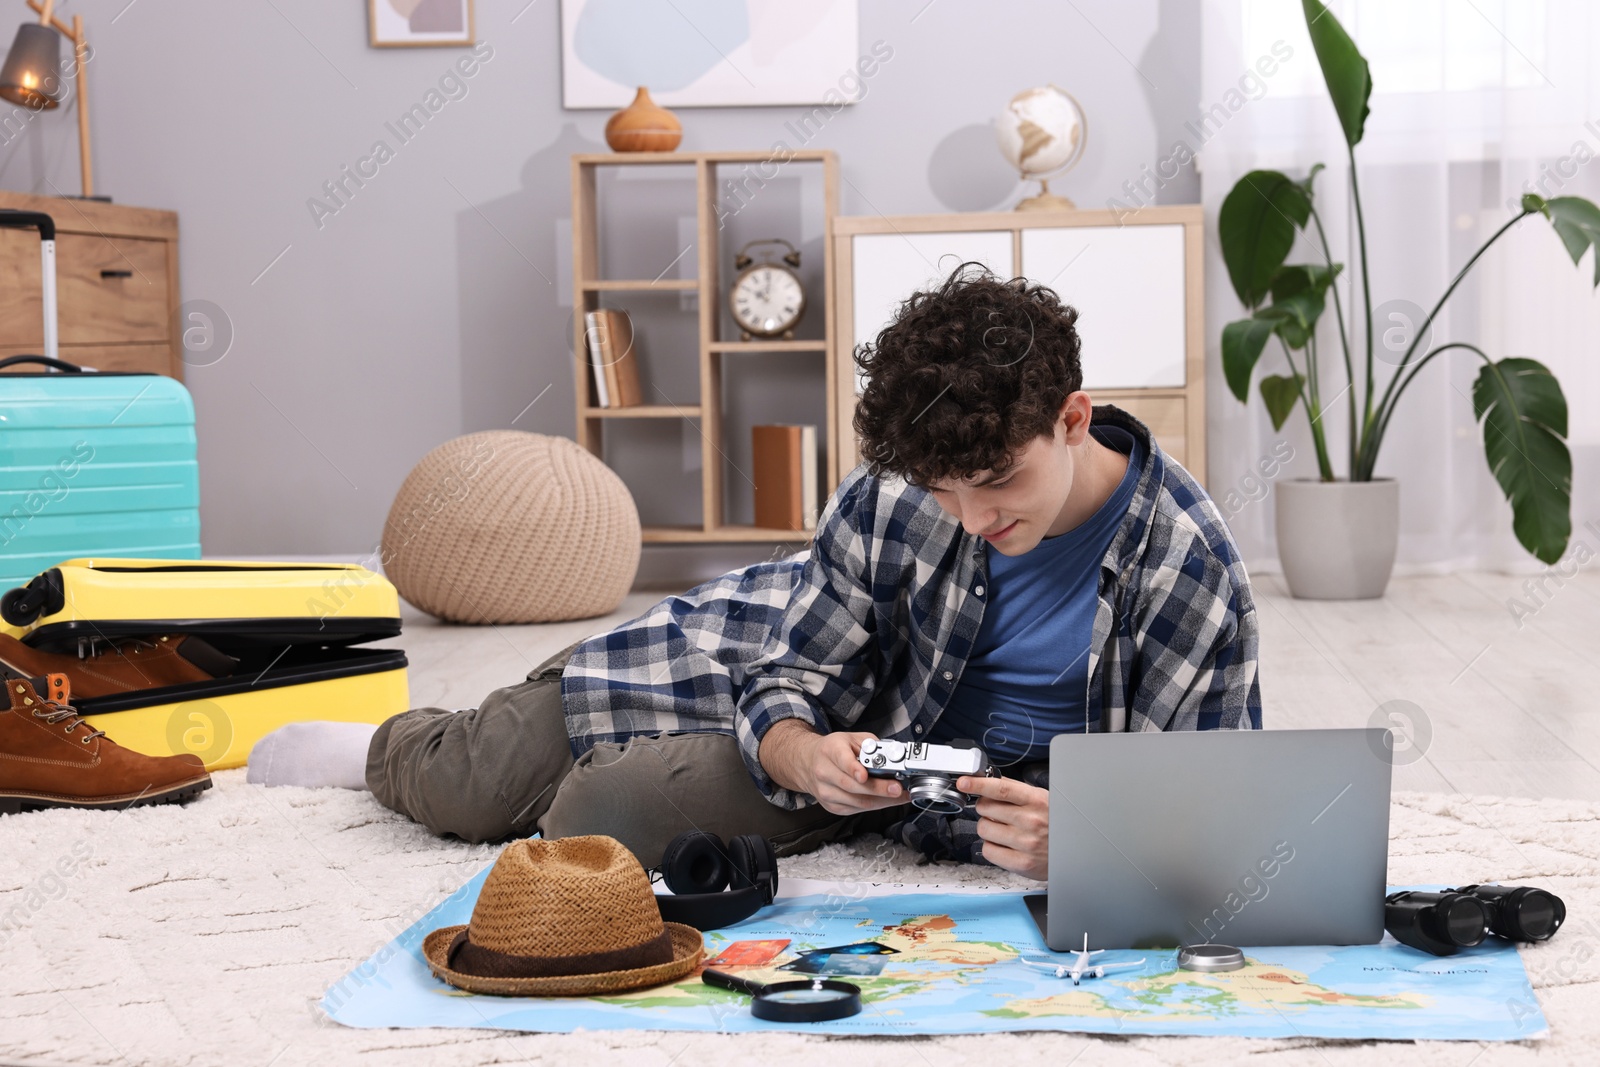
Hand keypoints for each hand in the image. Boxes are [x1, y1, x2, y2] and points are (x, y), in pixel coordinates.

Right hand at [759, 721, 908, 815]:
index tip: (864, 775)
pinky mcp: (831, 806)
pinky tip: (887, 801)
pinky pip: (857, 810)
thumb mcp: (852, 738)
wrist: (809, 763)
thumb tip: (892, 759)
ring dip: (882, 801)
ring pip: (857, 801)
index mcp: (830, 750)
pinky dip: (875, 806)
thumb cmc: (834, 750)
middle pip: (852, 786)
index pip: (841, 761)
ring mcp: (826, 792)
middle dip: (879, 789)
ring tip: (899, 796)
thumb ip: (871, 746)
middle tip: (897, 788)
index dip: (853, 769)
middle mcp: (824, 772)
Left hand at [959, 774, 1048, 880]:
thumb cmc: (1055, 824)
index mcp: (1036, 801)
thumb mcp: (1042, 799)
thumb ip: (1015, 790)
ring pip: (984, 829)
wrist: (1076, 853)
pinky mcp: (1021, 863)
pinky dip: (992, 847)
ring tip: (1004, 830)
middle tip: (997, 813)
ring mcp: (1026, 843)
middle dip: (985, 809)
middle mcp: (1031, 821)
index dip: (978, 784)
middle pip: (985, 808)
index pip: (1000, 789)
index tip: (964, 783)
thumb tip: (987, 781)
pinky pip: (988, 850)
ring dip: (988, 828)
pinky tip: (1004, 845)